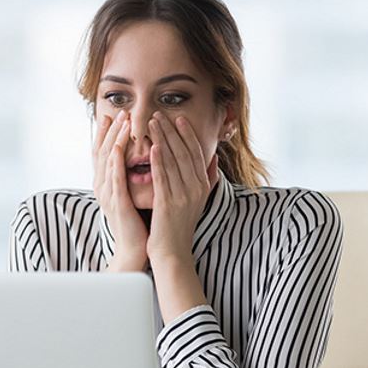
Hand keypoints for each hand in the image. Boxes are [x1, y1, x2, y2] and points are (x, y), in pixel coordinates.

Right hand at [92, 110, 148, 270]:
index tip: (115, 114)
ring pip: (109, 160)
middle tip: (119, 111)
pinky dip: (117, 161)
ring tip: (121, 121)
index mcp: (108, 184)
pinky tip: (120, 147)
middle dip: (111, 130)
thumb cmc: (139, 222)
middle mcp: (103, 186)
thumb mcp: (135, 194)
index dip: (109, 133)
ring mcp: (108, 194)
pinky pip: (115, 178)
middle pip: (103, 152)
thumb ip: (136, 176)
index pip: (106, 152)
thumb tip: (147, 157)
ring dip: (114, 139)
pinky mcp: (117, 203)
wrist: (135, 250)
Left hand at [147, 112, 218, 268]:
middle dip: (172, 131)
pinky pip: (163, 178)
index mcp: (203, 186)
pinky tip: (152, 147)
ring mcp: (183, 197)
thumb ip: (208, 179)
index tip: (178, 118)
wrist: (173, 254)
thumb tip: (215, 159)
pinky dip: (158, 162)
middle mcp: (196, 189)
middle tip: (160, 114)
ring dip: (162, 140)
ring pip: (172, 161)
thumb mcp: (198, 201)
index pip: (195, 153)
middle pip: (184, 153)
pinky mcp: (168, 204)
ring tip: (152, 123)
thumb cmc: (180, 227)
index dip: (187, 134)